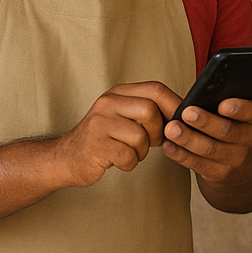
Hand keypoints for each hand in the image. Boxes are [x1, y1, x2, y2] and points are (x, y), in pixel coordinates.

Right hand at [54, 81, 180, 187]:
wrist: (67, 157)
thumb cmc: (103, 138)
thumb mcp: (122, 116)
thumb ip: (147, 110)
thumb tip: (183, 114)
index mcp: (118, 93)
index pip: (155, 89)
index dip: (174, 105)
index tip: (179, 121)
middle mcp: (107, 103)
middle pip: (150, 111)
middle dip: (157, 131)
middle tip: (151, 142)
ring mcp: (100, 124)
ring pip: (140, 136)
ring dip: (142, 151)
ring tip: (131, 152)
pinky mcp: (96, 146)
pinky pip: (128, 156)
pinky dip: (130, 163)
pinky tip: (120, 161)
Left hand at [161, 93, 251, 183]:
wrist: (241, 158)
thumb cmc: (232, 118)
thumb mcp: (239, 102)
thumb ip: (233, 85)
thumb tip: (222, 63)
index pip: (250, 111)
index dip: (238, 108)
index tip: (223, 103)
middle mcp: (248, 137)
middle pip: (227, 131)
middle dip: (206, 122)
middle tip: (187, 112)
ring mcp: (234, 157)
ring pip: (210, 149)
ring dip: (189, 139)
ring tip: (171, 129)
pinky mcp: (219, 172)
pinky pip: (198, 165)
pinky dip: (181, 156)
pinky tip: (168, 146)